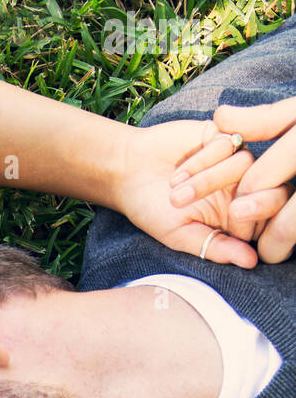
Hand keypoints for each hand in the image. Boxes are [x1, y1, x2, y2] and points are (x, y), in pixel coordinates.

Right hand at [168, 97, 295, 262]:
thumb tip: (252, 262)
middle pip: (270, 188)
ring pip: (246, 164)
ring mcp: (233, 159)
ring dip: (209, 180)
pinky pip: (230, 142)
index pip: (269, 217)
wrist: (127, 174)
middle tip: (231, 208)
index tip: (233, 221)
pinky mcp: (221, 135)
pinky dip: (204, 159)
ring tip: (176, 194)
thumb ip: (217, 248)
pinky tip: (180, 171)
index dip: (259, 218)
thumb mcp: (181, 237)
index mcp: (237, 218)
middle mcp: (241, 187)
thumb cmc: (152, 210)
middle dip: (249, 199)